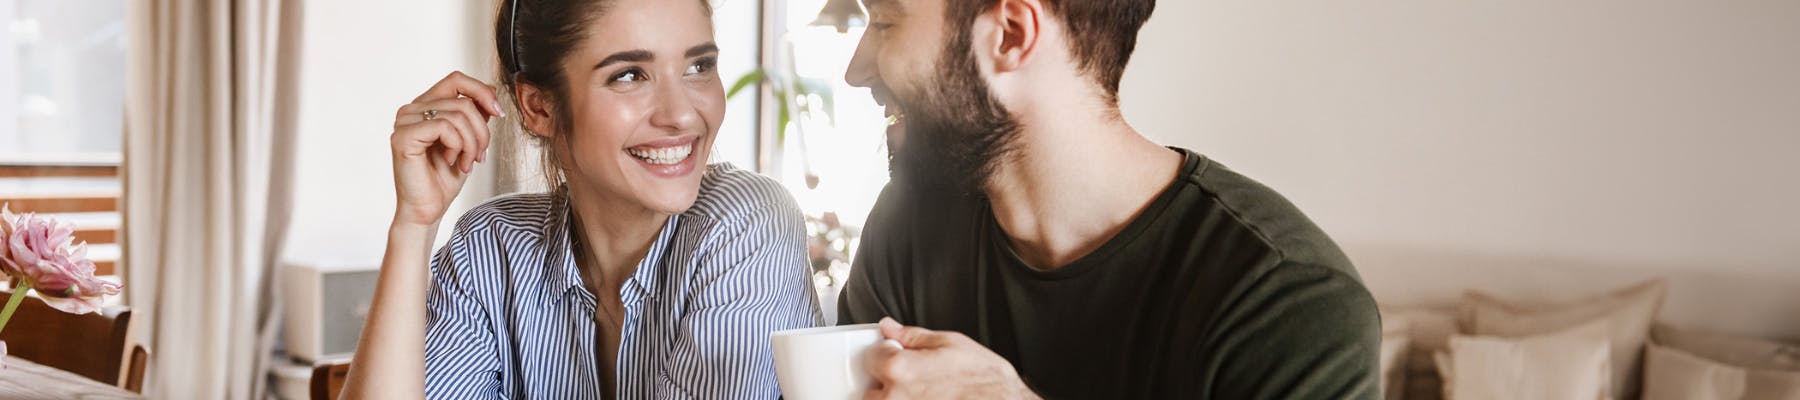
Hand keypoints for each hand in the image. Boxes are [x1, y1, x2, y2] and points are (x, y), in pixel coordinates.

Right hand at [390, 71, 505, 226]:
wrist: (427, 209)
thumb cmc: (443, 178)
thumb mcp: (469, 140)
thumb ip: (475, 115)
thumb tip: (491, 90)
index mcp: (425, 106)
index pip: (456, 80)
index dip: (481, 91)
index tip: (498, 112)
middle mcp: (411, 109)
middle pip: (463, 101)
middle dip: (481, 131)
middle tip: (480, 155)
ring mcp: (404, 121)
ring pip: (457, 115)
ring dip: (472, 143)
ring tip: (467, 162)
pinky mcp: (403, 136)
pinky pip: (444, 127)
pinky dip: (457, 146)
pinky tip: (451, 161)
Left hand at [864, 318, 1038, 399]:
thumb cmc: (984, 380)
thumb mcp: (950, 343)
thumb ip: (912, 336)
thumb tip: (889, 327)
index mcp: (899, 369)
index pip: (870, 358)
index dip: (886, 354)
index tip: (898, 356)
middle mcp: (894, 399)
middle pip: (871, 390)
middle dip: (887, 383)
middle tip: (914, 380)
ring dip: (896, 399)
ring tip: (925, 394)